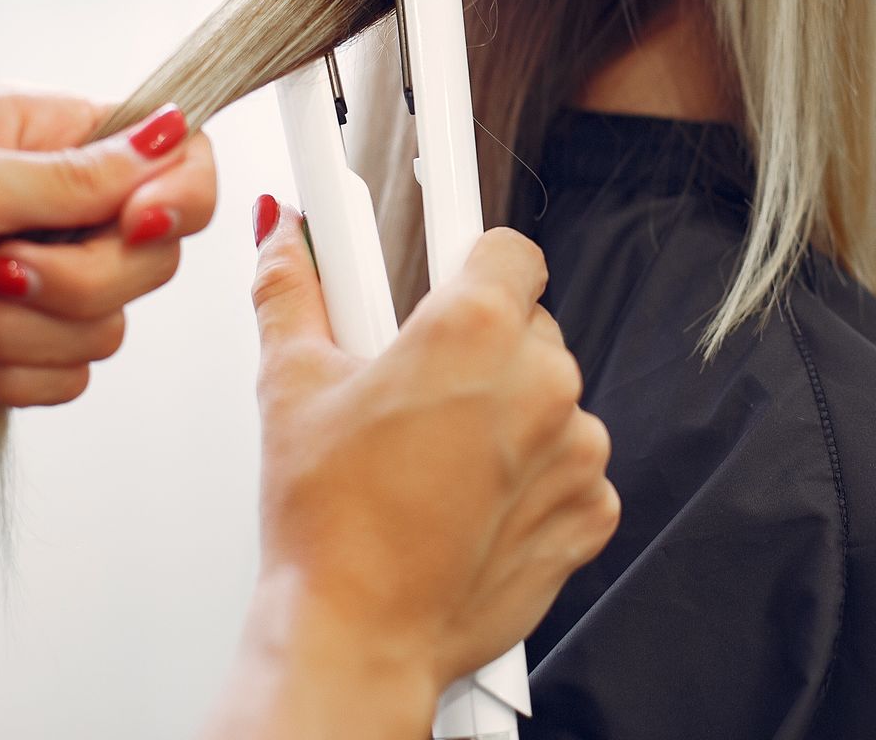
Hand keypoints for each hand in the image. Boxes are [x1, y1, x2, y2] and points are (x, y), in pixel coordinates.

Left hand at [0, 90, 215, 411]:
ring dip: (22, 331)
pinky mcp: (20, 348)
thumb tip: (175, 131)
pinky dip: (8, 373)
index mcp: (52, 138)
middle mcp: (60, 207)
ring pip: (111, 326)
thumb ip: (77, 174)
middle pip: (154, 257)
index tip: (139, 223)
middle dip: (75, 279)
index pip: (177, 157)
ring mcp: (43, 280)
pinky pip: (71, 377)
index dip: (178, 196)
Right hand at [206, 201, 618, 739]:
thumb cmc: (327, 525)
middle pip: (528, 327)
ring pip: (552, 399)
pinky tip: (470, 503)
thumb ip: (292, 290)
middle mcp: (541, 381)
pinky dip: (534, 479)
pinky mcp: (591, 509)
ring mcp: (577, 449)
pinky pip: (574, 467)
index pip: (508, 250)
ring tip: (436, 463)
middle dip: (479, 350)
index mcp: (473, 329)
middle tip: (417, 395)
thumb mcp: (291, 385)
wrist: (357, 636)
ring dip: (509, 417)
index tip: (451, 281)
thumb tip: (284, 238)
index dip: (473, 265)